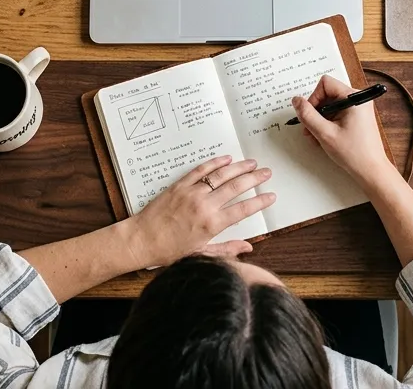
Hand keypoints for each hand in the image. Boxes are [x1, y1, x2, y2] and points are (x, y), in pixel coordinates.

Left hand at [121, 155, 274, 269]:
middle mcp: (204, 205)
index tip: (271, 196)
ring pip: (221, 175)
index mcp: (212, 224)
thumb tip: (248, 247)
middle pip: (236, 187)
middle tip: (266, 172)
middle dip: (254, 178)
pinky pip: (201, 170)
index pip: (243, 209)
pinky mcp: (180, 185)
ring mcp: (192, 193)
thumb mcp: (201, 254)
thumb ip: (226, 249)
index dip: (260, 201)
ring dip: (239, 167)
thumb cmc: (169, 251)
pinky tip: (226, 159)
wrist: (141, 240)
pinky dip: (215, 163)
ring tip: (252, 163)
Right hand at [292, 75, 398, 187]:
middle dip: (315, 111)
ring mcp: (359, 109)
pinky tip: (324, 138)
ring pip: (330, 106)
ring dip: (320, 120)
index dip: (313, 98)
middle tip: (309, 129)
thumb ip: (308, 115)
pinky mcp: (357, 118)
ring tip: (316, 137)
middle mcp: (358, 100)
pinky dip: (328, 124)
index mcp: (354, 98)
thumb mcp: (325, 133)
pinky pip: (337, 114)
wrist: (371, 171)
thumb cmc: (354, 153)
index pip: (326, 84)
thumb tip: (296, 100)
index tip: (310, 115)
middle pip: (327, 95)